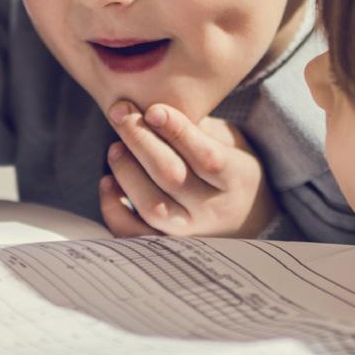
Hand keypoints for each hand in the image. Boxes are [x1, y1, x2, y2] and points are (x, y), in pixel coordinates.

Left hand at [100, 101, 276, 238]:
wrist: (246, 220)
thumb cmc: (229, 167)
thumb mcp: (230, 142)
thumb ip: (199, 128)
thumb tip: (154, 107)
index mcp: (237, 179)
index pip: (206, 156)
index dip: (177, 131)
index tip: (153, 109)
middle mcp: (213, 210)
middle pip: (172, 177)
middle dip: (141, 140)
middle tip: (120, 112)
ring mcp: (189, 233)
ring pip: (152, 206)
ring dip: (127, 171)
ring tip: (115, 146)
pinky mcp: (165, 247)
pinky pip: (134, 235)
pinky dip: (114, 209)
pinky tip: (108, 182)